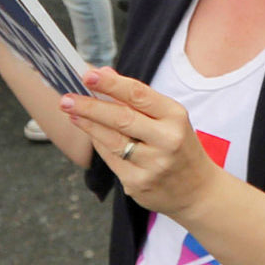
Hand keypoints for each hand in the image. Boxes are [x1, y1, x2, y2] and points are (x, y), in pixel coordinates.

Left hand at [60, 67, 222, 214]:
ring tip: (70, 111)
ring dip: (88, 124)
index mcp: (175, 117)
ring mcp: (151, 165)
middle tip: (66, 97)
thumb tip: (103, 73)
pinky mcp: (138, 184)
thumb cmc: (179, 146)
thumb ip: (138, 98)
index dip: (111, 84)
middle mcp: (166, 141)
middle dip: (90, 106)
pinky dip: (98, 143)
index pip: (139, 95)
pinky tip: (88, 132)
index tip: (88, 74)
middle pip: (121, 119)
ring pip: (111, 141)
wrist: (198, 191)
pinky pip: (111, 160)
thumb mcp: (169, 118)